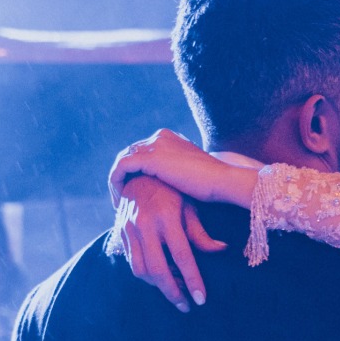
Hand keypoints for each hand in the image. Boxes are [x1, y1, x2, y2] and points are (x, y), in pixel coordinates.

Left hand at [109, 129, 238, 207]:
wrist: (223, 181)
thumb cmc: (213, 184)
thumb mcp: (191, 173)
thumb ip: (177, 172)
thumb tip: (171, 184)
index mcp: (169, 137)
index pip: (142, 151)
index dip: (134, 172)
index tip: (134, 193)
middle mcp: (160, 136)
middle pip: (130, 154)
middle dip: (123, 176)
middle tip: (122, 199)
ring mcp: (154, 145)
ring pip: (122, 161)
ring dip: (117, 182)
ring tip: (119, 203)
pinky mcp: (150, 158)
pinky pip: (121, 168)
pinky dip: (116, 184)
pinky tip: (120, 201)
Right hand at [109, 174, 226, 309]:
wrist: (139, 175)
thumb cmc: (172, 191)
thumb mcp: (190, 207)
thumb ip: (201, 232)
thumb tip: (222, 250)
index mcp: (167, 216)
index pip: (182, 256)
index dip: (192, 280)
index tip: (201, 299)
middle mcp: (145, 224)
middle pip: (158, 270)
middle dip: (173, 293)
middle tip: (186, 306)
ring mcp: (130, 230)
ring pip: (141, 271)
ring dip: (159, 287)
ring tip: (176, 293)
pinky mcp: (121, 234)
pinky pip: (132, 263)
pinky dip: (147, 276)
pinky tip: (162, 279)